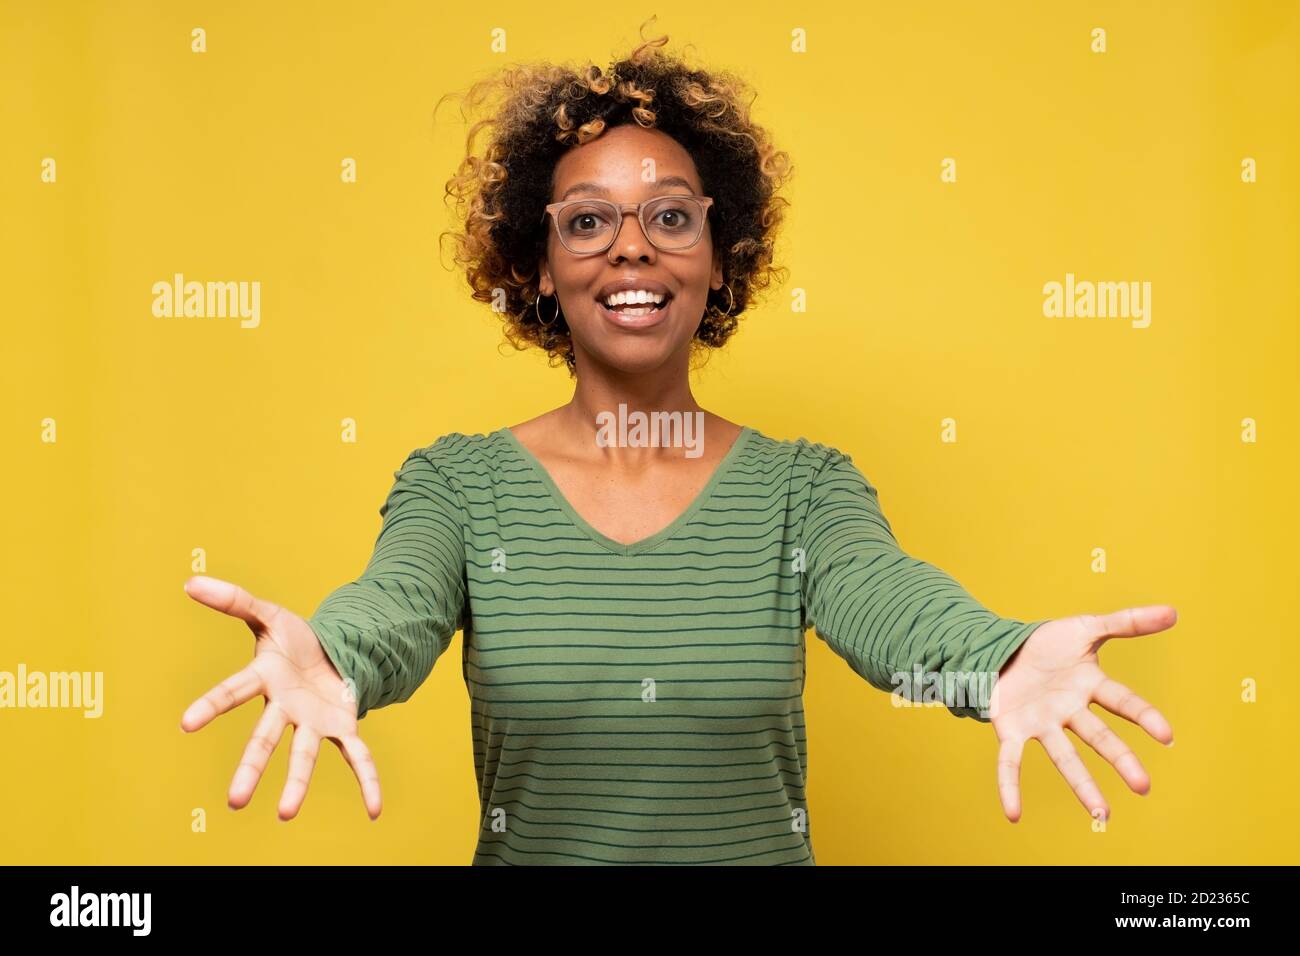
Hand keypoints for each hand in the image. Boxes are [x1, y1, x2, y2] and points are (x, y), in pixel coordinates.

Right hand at [180, 575, 381, 820]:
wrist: (332, 653)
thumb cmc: (294, 641)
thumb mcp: (269, 614)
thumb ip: (234, 600)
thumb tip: (190, 580)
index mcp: (264, 679)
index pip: (233, 692)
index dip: (211, 705)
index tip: (186, 723)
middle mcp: (285, 708)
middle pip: (265, 739)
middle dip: (251, 768)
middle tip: (235, 800)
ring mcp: (312, 722)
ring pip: (304, 754)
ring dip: (297, 783)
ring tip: (287, 814)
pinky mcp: (342, 727)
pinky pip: (358, 757)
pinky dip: (368, 782)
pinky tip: (375, 810)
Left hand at [989, 605, 1175, 822]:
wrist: (1001, 648)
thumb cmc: (1047, 644)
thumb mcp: (1085, 628)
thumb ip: (1126, 622)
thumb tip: (1174, 611)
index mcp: (1089, 686)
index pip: (1122, 702)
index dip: (1143, 716)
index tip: (1166, 734)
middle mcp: (1069, 711)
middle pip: (1099, 737)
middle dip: (1121, 760)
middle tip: (1143, 786)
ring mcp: (1042, 723)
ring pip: (1064, 757)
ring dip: (1082, 784)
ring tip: (1101, 813)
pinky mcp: (1011, 730)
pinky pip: (1010, 761)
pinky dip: (1010, 786)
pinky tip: (1013, 813)